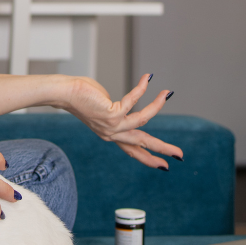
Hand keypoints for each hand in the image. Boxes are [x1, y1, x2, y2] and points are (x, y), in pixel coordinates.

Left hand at [56, 73, 183, 169]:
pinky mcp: (111, 113)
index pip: (133, 150)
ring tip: (167, 94)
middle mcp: (112, 134)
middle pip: (142, 144)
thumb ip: (117, 110)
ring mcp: (112, 125)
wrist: (65, 93)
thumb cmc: (83, 96)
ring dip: (157, 106)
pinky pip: (133, 101)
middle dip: (162, 149)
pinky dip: (142, 88)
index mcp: (110, 135)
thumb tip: (129, 104)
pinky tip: (147, 79)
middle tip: (180, 155)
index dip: (148, 158)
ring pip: (143, 121)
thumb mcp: (104, 108)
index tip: (164, 166)